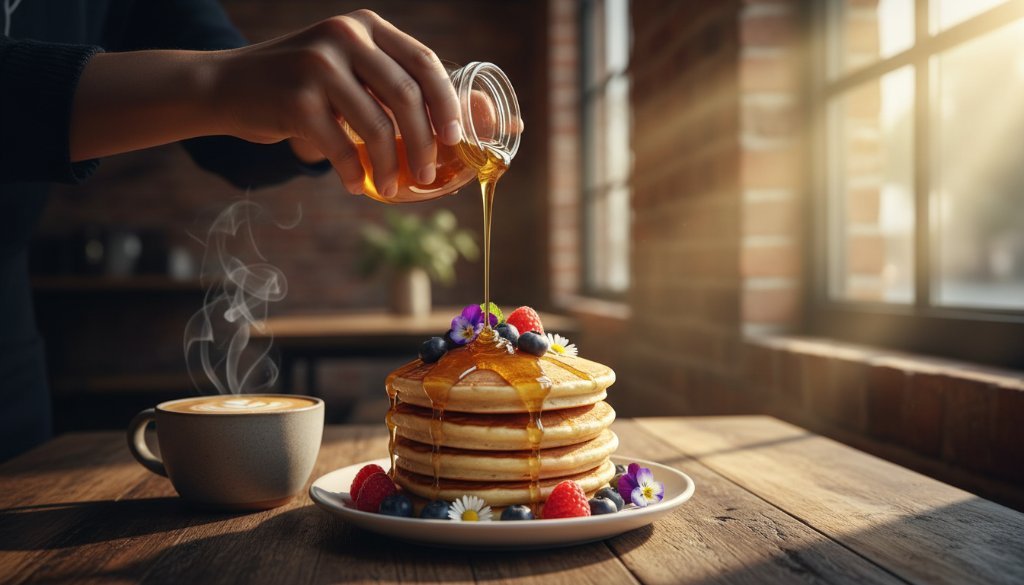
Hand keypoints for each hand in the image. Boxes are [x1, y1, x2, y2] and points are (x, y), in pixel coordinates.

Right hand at [208, 10, 461, 195]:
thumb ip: (388, 82)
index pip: (424, 62)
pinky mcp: (296, 99)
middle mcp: (345, 37)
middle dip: (425, 144)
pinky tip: (354, 184)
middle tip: (427, 174)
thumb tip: (454, 125)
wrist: (227, 85)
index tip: (456, 140)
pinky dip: (352, 173)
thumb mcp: (346, 66)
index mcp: (366, 26)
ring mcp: (318, 65)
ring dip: (391, 167)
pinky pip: (342, 147)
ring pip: (377, 127)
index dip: (447, 104)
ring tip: (391, 187)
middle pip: (407, 97)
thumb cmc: (301, 85)